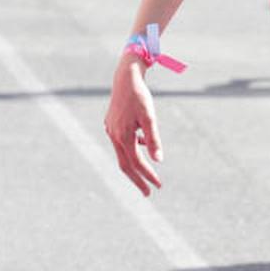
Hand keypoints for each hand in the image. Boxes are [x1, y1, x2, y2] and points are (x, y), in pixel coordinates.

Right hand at [105, 57, 164, 195]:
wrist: (126, 78)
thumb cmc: (140, 96)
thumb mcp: (150, 118)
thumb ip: (153, 139)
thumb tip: (158, 160)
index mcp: (123, 136)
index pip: (137, 163)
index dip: (148, 175)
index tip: (158, 185)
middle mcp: (114, 136)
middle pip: (125, 165)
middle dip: (137, 179)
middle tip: (148, 193)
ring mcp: (111, 130)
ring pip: (122, 154)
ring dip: (135, 164)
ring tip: (147, 171)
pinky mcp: (111, 125)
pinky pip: (121, 142)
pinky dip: (131, 148)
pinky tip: (141, 143)